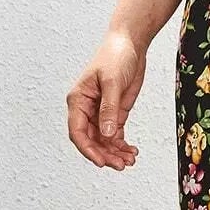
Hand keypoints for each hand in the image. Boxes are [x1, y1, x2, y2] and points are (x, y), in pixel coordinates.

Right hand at [67, 30, 145, 169]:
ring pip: (103, 141)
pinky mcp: (115, 113)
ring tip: (129, 161)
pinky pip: (115, 135)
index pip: (77, 132)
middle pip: (91, 140)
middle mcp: (87, 109)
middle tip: (121, 165)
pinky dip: (122, 145)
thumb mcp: (112, 82)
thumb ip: (109, 109)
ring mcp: (101, 112)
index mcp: (78, 100)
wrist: (130, 44)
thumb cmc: (116, 56)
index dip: (88, 149)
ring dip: (114, 153)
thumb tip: (107, 135)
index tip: (101, 162)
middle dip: (104, 154)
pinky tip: (131, 151)